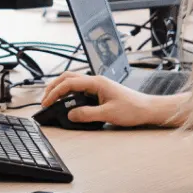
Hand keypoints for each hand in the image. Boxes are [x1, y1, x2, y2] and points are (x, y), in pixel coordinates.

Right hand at [40, 72, 162, 126]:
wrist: (147, 109)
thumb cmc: (132, 108)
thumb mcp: (108, 114)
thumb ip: (87, 114)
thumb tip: (70, 114)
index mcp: (97, 82)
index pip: (69, 83)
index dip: (55, 92)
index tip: (46, 103)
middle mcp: (96, 81)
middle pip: (68, 78)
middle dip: (54, 87)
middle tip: (45, 100)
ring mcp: (98, 85)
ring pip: (73, 82)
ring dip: (61, 89)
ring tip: (52, 100)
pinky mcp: (100, 91)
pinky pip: (80, 89)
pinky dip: (69, 94)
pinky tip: (67, 102)